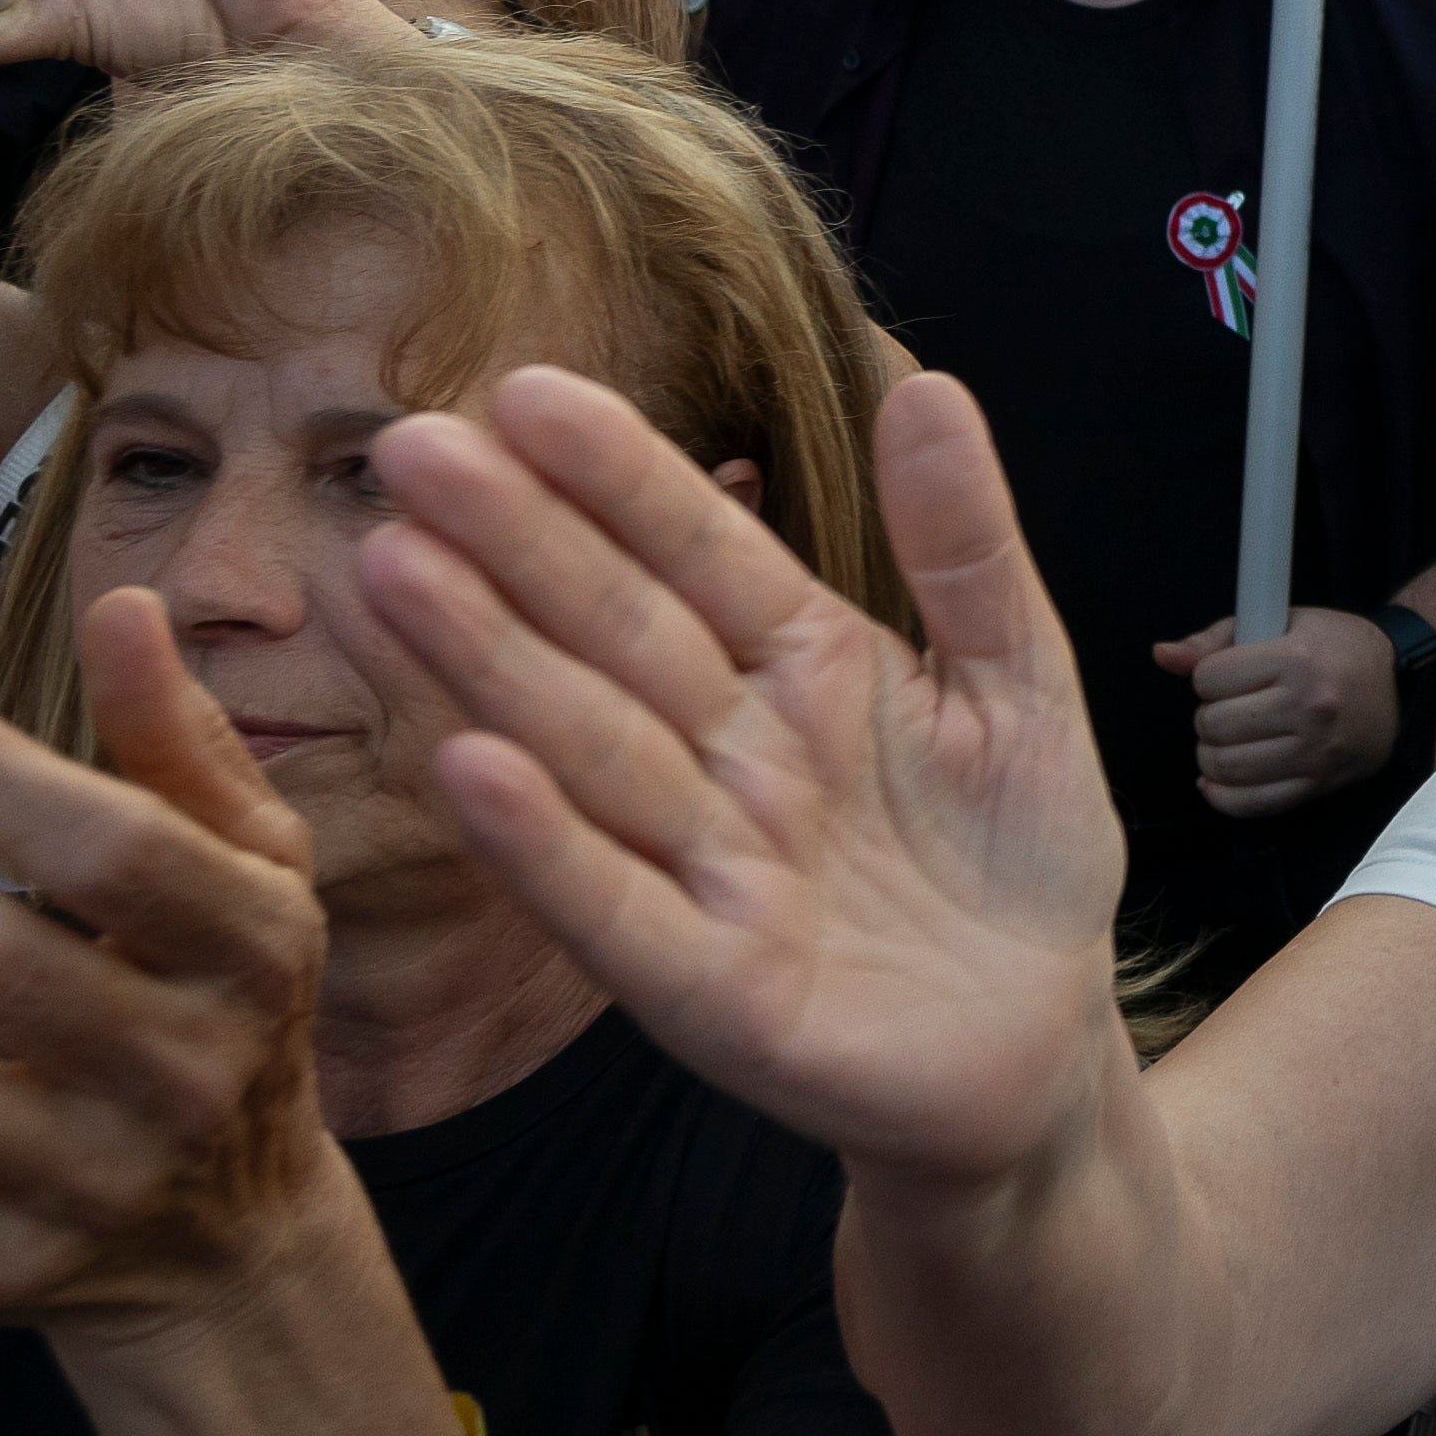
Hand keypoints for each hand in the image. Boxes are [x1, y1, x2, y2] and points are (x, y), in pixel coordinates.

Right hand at [351, 362, 1140, 1185]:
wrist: (1043, 1051)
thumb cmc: (1018, 859)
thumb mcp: (1020, 684)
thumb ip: (966, 549)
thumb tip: (926, 384)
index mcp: (804, 669)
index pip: (701, 552)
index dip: (619, 475)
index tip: (525, 391)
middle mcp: (732, 760)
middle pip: (615, 634)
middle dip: (513, 545)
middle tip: (407, 450)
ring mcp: (711, 874)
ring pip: (588, 749)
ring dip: (490, 664)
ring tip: (393, 569)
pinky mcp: (712, 993)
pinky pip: (617, 910)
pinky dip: (546, 845)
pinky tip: (468, 768)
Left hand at [1146, 602, 1397, 816]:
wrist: (1398, 680)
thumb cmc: (1334, 646)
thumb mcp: (1280, 622)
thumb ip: (1216, 639)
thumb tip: (1163, 655)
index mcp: (1296, 659)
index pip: (1209, 679)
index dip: (1206, 677)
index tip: (1223, 676)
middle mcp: (1308, 708)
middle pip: (1214, 726)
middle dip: (1207, 718)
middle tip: (1226, 709)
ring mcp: (1315, 751)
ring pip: (1227, 768)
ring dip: (1211, 756)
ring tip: (1224, 741)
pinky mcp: (1319, 783)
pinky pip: (1254, 804)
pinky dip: (1224, 796)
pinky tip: (1219, 779)